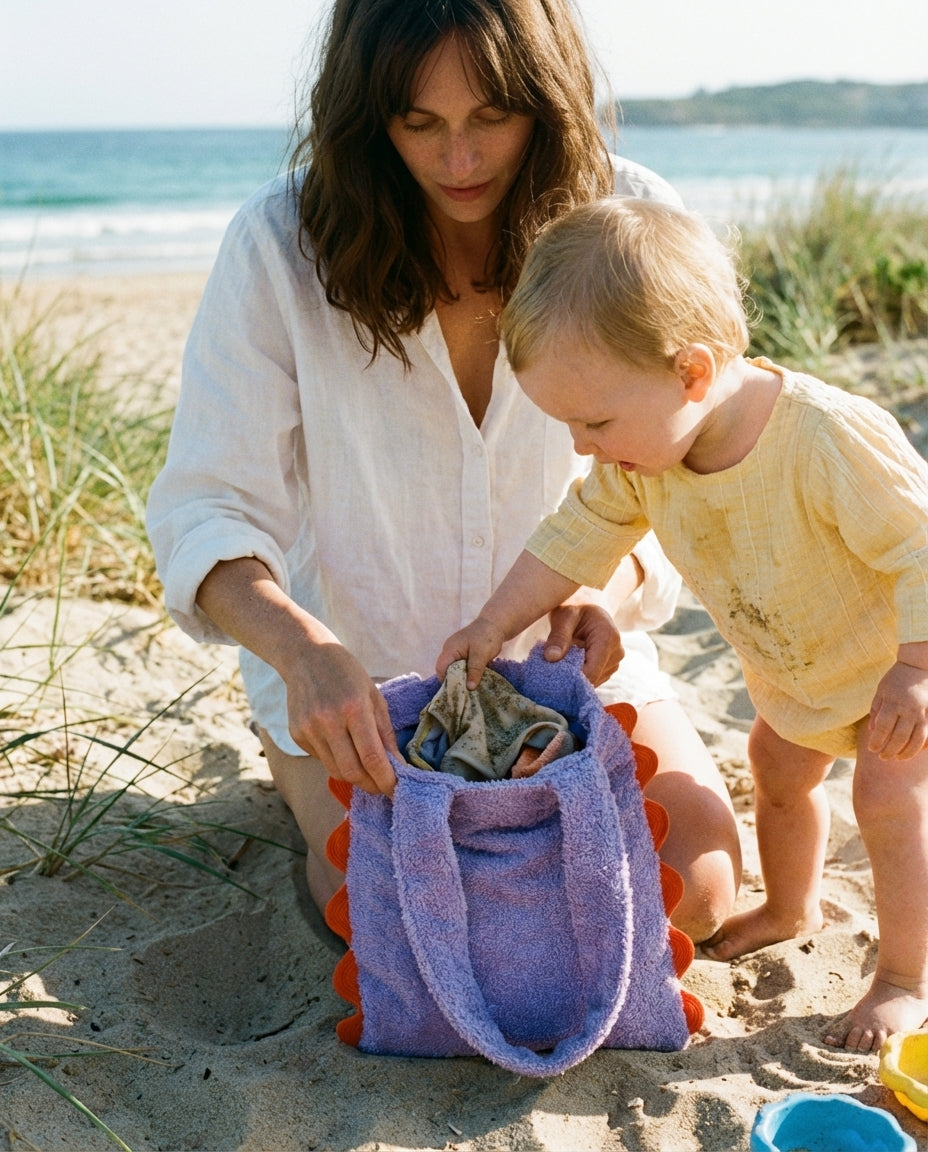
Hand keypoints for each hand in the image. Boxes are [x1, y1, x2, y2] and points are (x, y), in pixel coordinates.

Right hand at [284, 641, 399, 793]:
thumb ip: (385, 732)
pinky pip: (321, 759)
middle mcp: (328, 721)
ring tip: (367, 772)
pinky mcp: (296, 734)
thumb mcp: (374, 695)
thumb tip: (398, 766)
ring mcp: (308, 729)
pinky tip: (342, 748)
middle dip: (371, 785)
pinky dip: (336, 761)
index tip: (398, 790)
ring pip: (335, 770)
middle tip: (384, 787)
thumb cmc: (346, 672)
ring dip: (354, 777)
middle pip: (352, 771)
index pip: (372, 757)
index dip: (386, 780)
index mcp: (354, 708)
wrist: (305, 655)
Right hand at [436, 616, 505, 688]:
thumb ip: (475, 670)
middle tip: (464, 694)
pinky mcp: (464, 655)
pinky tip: (473, 682)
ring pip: (454, 670)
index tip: (456, 692)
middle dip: (454, 682)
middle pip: (446, 670)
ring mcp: (457, 653)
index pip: (441, 668)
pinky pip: (461, 667)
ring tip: (469, 691)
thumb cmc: (487, 636)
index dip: (445, 681)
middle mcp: (450, 651)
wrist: (496, 624)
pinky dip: (466, 674)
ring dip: (461, 679)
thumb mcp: (481, 655)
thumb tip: (469, 688)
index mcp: (450, 649)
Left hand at [543, 603, 623, 685]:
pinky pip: (593, 679)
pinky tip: (570, 664)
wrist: (587, 608)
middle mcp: (617, 652)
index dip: (571, 677)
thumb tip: (550, 657)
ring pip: (592, 681)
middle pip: (592, 678)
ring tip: (563, 662)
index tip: (552, 675)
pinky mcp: (609, 668)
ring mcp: (615, 662)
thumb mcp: (564, 617)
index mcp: (608, 638)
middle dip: (571, 676)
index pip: (591, 671)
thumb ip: (558, 636)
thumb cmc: (575, 610)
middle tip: (553, 667)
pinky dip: (580, 676)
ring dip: (575, 676)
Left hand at [868, 659, 927, 759]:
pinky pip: (927, 735)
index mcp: (893, 703)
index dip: (877, 741)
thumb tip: (872, 731)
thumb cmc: (896, 679)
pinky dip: (921, 746)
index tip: (872, 749)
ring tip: (897, 758)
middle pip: (899, 737)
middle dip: (889, 750)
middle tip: (882, 757)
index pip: (883, 728)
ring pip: (916, 740)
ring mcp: (923, 713)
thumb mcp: (881, 691)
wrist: (919, 666)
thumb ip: (876, 710)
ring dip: (906, 752)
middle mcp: (909, 709)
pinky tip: (913, 751)